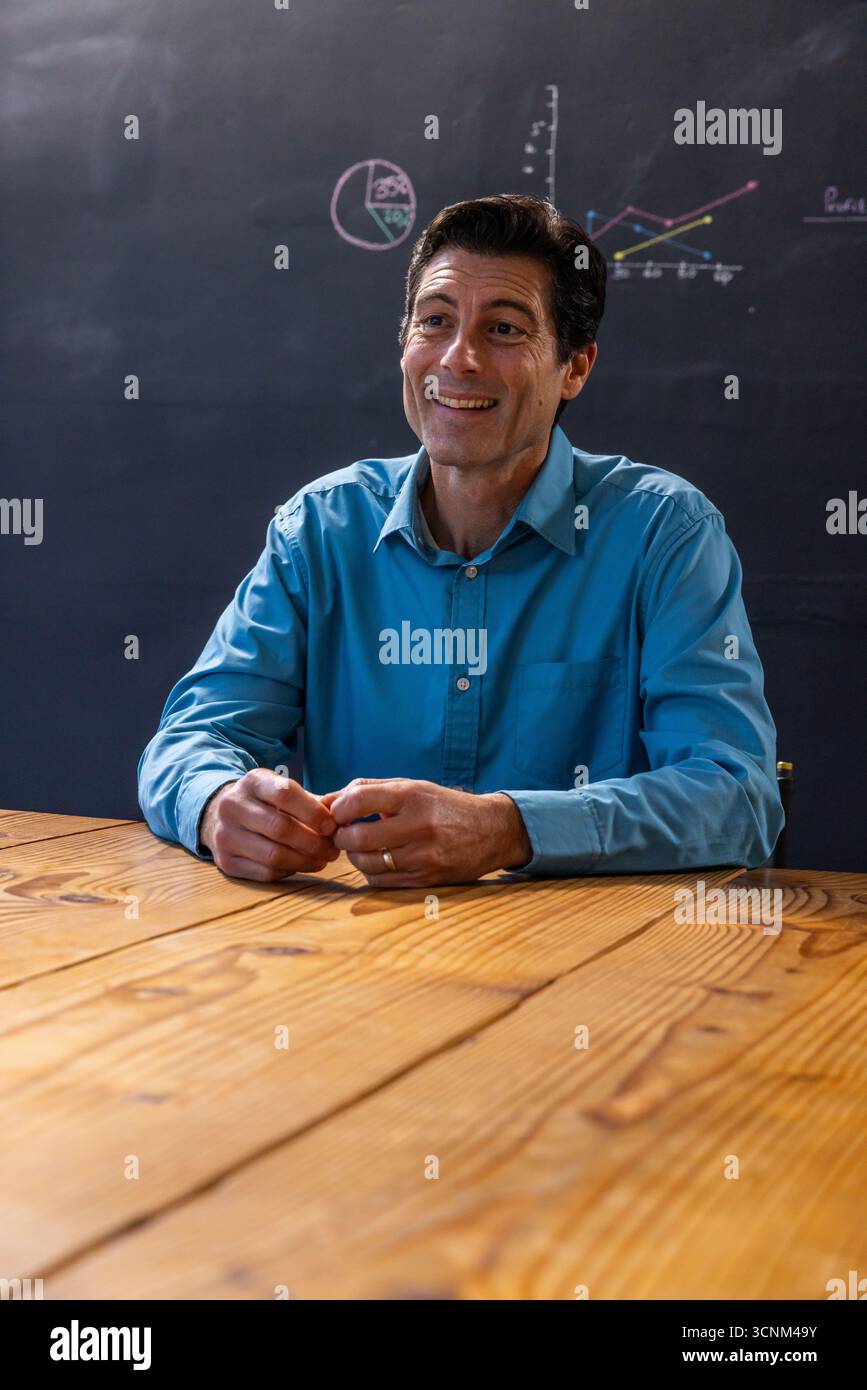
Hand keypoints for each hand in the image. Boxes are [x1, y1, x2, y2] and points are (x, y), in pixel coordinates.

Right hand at [199, 769, 339, 880]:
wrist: (222, 815)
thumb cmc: (267, 803)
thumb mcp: (283, 790)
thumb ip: (316, 802)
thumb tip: (347, 818)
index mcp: (252, 782)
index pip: (285, 794)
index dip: (313, 812)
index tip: (332, 826)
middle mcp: (232, 806)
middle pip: (280, 828)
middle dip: (313, 842)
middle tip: (333, 849)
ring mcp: (225, 835)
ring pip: (273, 855)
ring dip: (305, 860)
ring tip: (322, 859)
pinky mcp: (225, 862)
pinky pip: (265, 873)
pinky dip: (289, 871)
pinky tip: (302, 865)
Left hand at [320, 777, 531, 886]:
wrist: (491, 830)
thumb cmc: (443, 806)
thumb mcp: (411, 787)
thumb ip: (368, 790)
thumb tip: (325, 801)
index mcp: (411, 795)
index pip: (358, 800)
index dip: (338, 809)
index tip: (338, 814)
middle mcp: (418, 825)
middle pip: (357, 838)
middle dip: (341, 838)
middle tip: (343, 834)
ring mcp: (423, 855)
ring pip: (367, 863)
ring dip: (355, 857)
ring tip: (361, 848)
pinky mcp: (426, 879)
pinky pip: (382, 882)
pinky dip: (372, 873)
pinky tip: (379, 861)